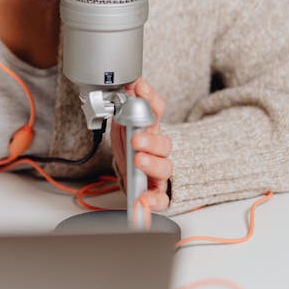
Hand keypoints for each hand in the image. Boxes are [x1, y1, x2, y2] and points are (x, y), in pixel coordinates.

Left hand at [111, 77, 172, 211]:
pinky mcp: (157, 193)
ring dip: (152, 164)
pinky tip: (144, 200)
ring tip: (139, 161)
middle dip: (150, 139)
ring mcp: (160, 172)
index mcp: (151, 130)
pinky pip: (161, 199)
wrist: (133, 177)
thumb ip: (123, 110)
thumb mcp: (123, 127)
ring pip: (165, 168)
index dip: (150, 98)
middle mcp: (158, 150)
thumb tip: (125, 87)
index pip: (157, 111)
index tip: (140, 88)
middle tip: (136, 138)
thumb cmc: (130, 150)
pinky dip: (153, 201)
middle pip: (164, 142)